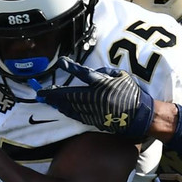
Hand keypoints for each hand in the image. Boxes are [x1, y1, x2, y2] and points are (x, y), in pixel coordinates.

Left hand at [40, 60, 156, 142]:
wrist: (140, 115)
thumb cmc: (132, 93)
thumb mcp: (121, 77)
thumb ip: (105, 72)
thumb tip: (91, 72)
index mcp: (103, 84)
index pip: (85, 73)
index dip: (72, 67)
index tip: (62, 62)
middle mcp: (96, 97)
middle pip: (70, 94)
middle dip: (54, 93)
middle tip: (41, 92)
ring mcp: (94, 110)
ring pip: (71, 106)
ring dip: (58, 103)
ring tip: (47, 100)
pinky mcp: (95, 119)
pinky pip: (77, 115)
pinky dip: (67, 111)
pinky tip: (60, 108)